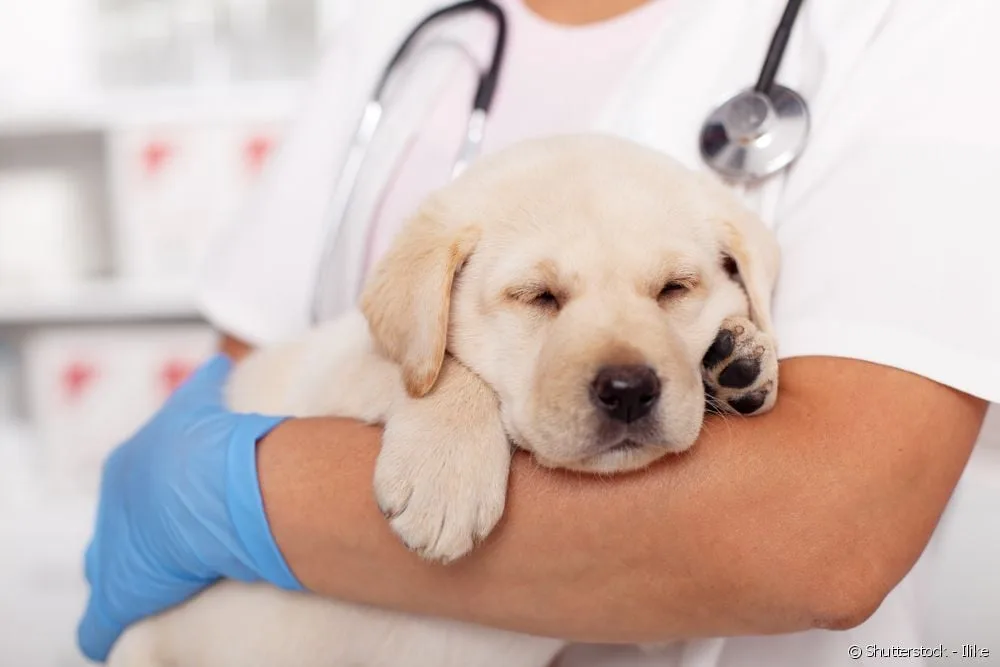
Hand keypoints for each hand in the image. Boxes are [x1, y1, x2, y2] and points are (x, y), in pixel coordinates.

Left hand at [77, 354, 300, 662]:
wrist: (208, 479)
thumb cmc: (212, 442)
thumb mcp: (204, 398)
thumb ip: (209, 380)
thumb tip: (222, 362)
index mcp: (129, 465)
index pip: (132, 488)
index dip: (157, 499)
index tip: (180, 506)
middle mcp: (113, 507)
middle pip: (114, 529)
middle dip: (136, 536)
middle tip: (167, 547)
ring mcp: (113, 553)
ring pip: (106, 571)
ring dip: (128, 577)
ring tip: (155, 585)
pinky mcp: (118, 596)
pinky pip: (100, 626)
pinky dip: (108, 630)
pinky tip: (113, 638)